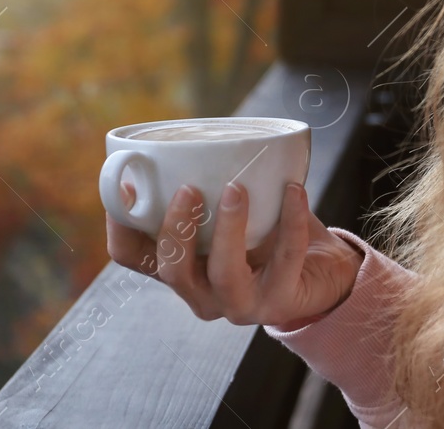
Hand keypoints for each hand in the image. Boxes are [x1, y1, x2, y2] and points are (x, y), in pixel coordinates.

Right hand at [105, 179, 362, 329]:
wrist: (322, 272)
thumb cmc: (268, 233)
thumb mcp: (229, 213)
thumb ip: (207, 185)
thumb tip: (188, 138)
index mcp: (182, 268)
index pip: (132, 256)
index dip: (120, 225)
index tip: (128, 185)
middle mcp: (202, 294)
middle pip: (171, 270)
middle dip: (176, 228)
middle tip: (189, 187)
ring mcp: (240, 305)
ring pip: (224, 274)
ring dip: (228, 228)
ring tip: (236, 188)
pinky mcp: (281, 302)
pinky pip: (285, 258)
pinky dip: (290, 220)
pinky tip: (294, 190)